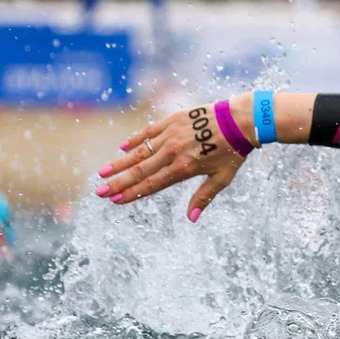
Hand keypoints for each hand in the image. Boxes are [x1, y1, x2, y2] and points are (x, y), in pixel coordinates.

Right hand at [95, 95, 254, 221]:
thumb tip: (190, 219)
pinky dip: (135, 139)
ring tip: (103, 172)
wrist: (239, 121)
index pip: (152, 184)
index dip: (133, 193)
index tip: (116, 200)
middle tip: (100, 192)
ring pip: (140, 151)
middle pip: (140, 170)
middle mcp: (173, 152)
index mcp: (184, 168)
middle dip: (118, 182)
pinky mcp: (172, 119)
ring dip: (120, 162)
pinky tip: (122, 148)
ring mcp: (171, 134)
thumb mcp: (221, 179)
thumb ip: (203, 197)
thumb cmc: (233, 152)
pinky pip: (149, 131)